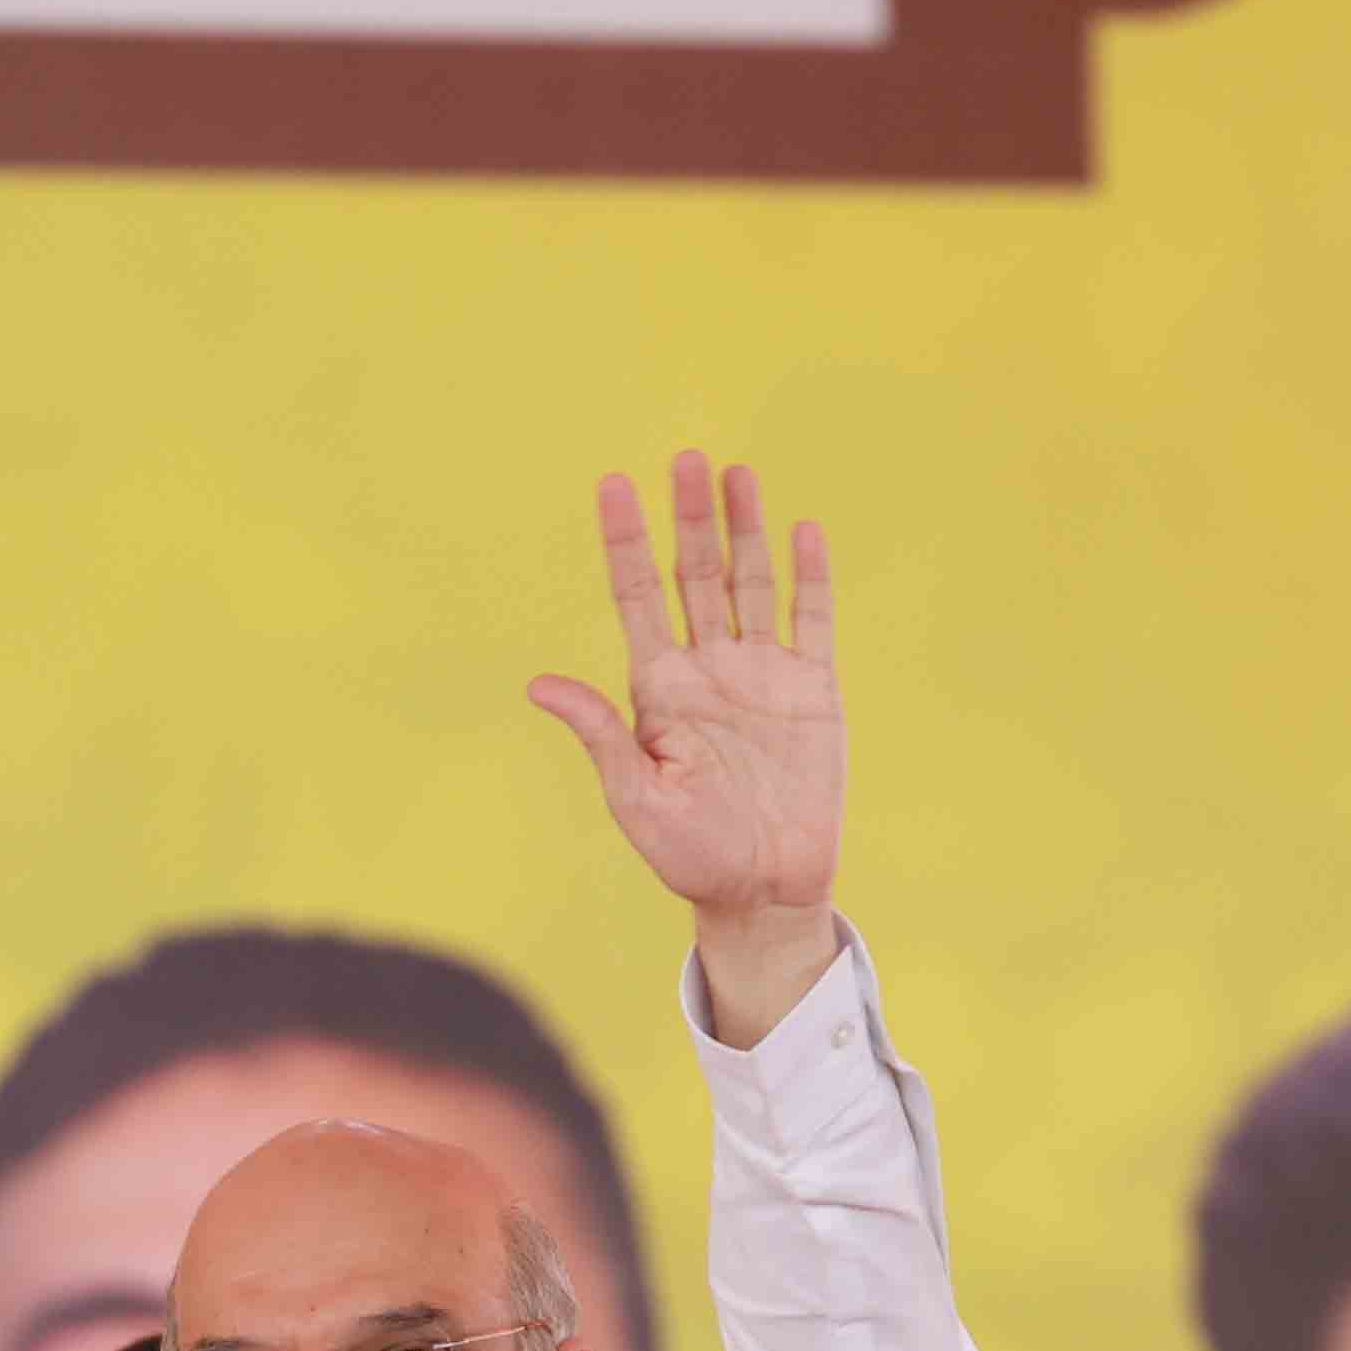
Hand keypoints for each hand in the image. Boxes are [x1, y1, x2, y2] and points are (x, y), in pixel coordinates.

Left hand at [528, 452, 845, 1044]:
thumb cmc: (690, 855)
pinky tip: (802, 530)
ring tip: (736, 473)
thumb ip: (600, 734)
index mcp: (659, 689)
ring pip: (750, 583)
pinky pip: (810, 622)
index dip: (624, 541)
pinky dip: (808, 577)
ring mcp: (762, 675)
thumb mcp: (635, 798)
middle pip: (695, 575)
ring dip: (744, 529)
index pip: (637, 596)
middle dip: (689, 518)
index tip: (612, 485)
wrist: (763, 892)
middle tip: (685, 458)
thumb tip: (539, 685)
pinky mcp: (812, 692)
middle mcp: (708, 669)